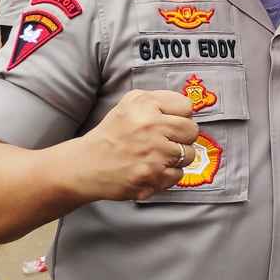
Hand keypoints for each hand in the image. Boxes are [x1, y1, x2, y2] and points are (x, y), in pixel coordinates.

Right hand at [76, 90, 198, 201]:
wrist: (87, 165)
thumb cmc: (114, 132)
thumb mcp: (132, 102)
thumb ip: (162, 101)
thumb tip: (190, 111)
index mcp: (145, 104)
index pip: (187, 107)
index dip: (180, 116)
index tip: (167, 122)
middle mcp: (149, 127)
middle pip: (192, 131)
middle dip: (182, 136)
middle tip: (165, 140)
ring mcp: (152, 154)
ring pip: (189, 155)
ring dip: (177, 157)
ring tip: (156, 155)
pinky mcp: (152, 178)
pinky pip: (179, 174)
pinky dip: (168, 174)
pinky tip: (151, 168)